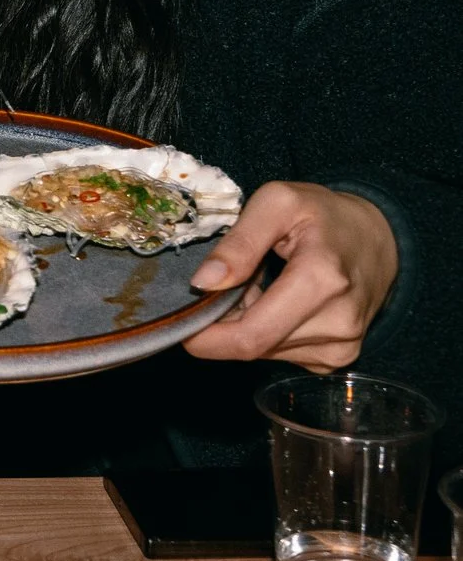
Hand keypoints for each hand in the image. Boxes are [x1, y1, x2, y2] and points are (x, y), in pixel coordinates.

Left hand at [183, 181, 399, 373]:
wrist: (380, 239)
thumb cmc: (325, 215)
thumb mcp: (278, 202)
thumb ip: (239, 241)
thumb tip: (204, 283)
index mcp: (322, 281)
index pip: (251, 335)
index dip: (206, 337)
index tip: (181, 319)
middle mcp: (338, 324)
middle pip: (253, 346)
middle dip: (224, 324)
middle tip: (224, 286)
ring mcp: (342, 347)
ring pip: (264, 351)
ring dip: (246, 324)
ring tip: (259, 286)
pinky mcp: (338, 358)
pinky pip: (281, 353)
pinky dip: (266, 331)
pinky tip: (276, 302)